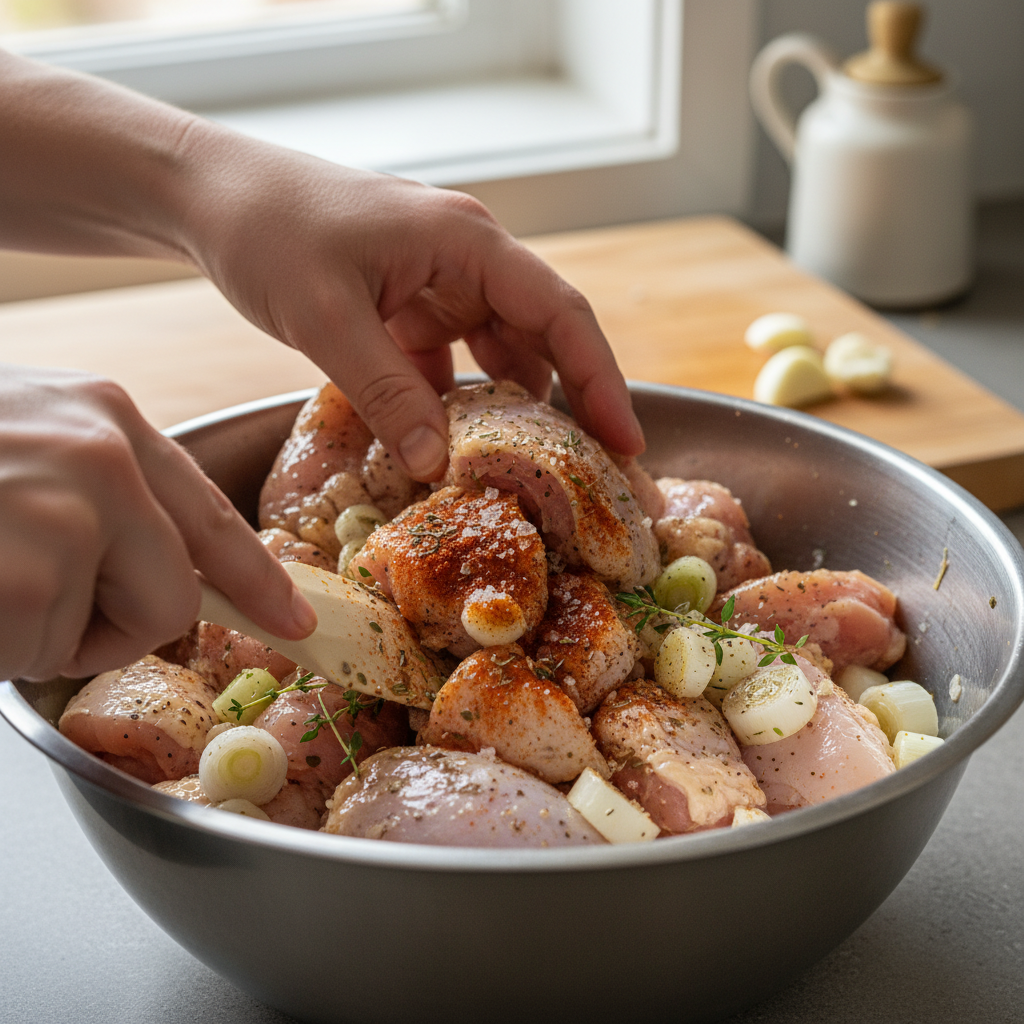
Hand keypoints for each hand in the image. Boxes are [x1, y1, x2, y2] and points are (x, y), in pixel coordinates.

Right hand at [0, 366, 315, 681]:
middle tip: (30, 601)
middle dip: (116, 626)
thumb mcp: (19, 434)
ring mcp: (71, 513)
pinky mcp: (28, 576)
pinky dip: (2, 648)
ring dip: (39, 636)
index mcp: (108, 416)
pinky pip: (43, 655)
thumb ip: (96, 481)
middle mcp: (106, 456)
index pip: (209, 513)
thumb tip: (140, 553)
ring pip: (107, 636)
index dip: (257, 578)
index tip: (296, 620)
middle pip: (179, 594)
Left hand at [175, 131, 644, 479]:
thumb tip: (434, 466)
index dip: (601, 380)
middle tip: (595, 476)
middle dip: (571, 406)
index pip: (561, 313)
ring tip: (533, 477)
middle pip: (543, 339)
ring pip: (499, 355)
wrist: (208, 196)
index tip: (626, 442)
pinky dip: (456, 407)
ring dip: (512, 411)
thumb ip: (386, 392)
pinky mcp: (408, 309)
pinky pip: (451, 365)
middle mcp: (467, 261)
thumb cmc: (267, 231)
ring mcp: (438, 285)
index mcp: (468, 244)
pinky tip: (453, 451)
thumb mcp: (326, 317)